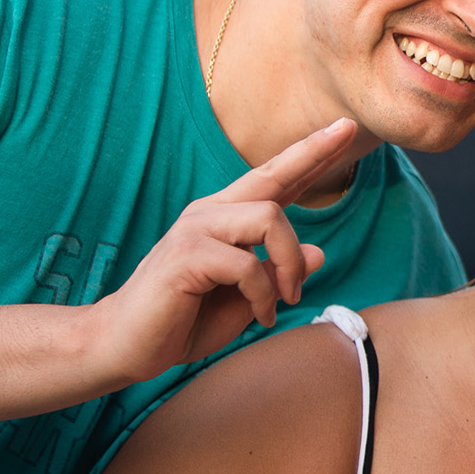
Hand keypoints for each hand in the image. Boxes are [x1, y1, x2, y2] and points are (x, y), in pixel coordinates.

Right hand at [86, 119, 356, 386]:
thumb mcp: (247, 299)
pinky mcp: (186, 254)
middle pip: (273, 178)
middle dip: (314, 158)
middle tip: (349, 134)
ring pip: (269, 219)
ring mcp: (195, 229)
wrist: (125, 347)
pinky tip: (260, 315)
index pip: (275, 177)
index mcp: (225, 217)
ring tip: (284, 300)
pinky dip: (263, 294)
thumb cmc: (185, 321)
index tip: (347, 126)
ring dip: (287, 265)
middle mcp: (210, 212)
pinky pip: (247, 264)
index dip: (311, 152)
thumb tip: (319, 252)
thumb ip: (278, 274)